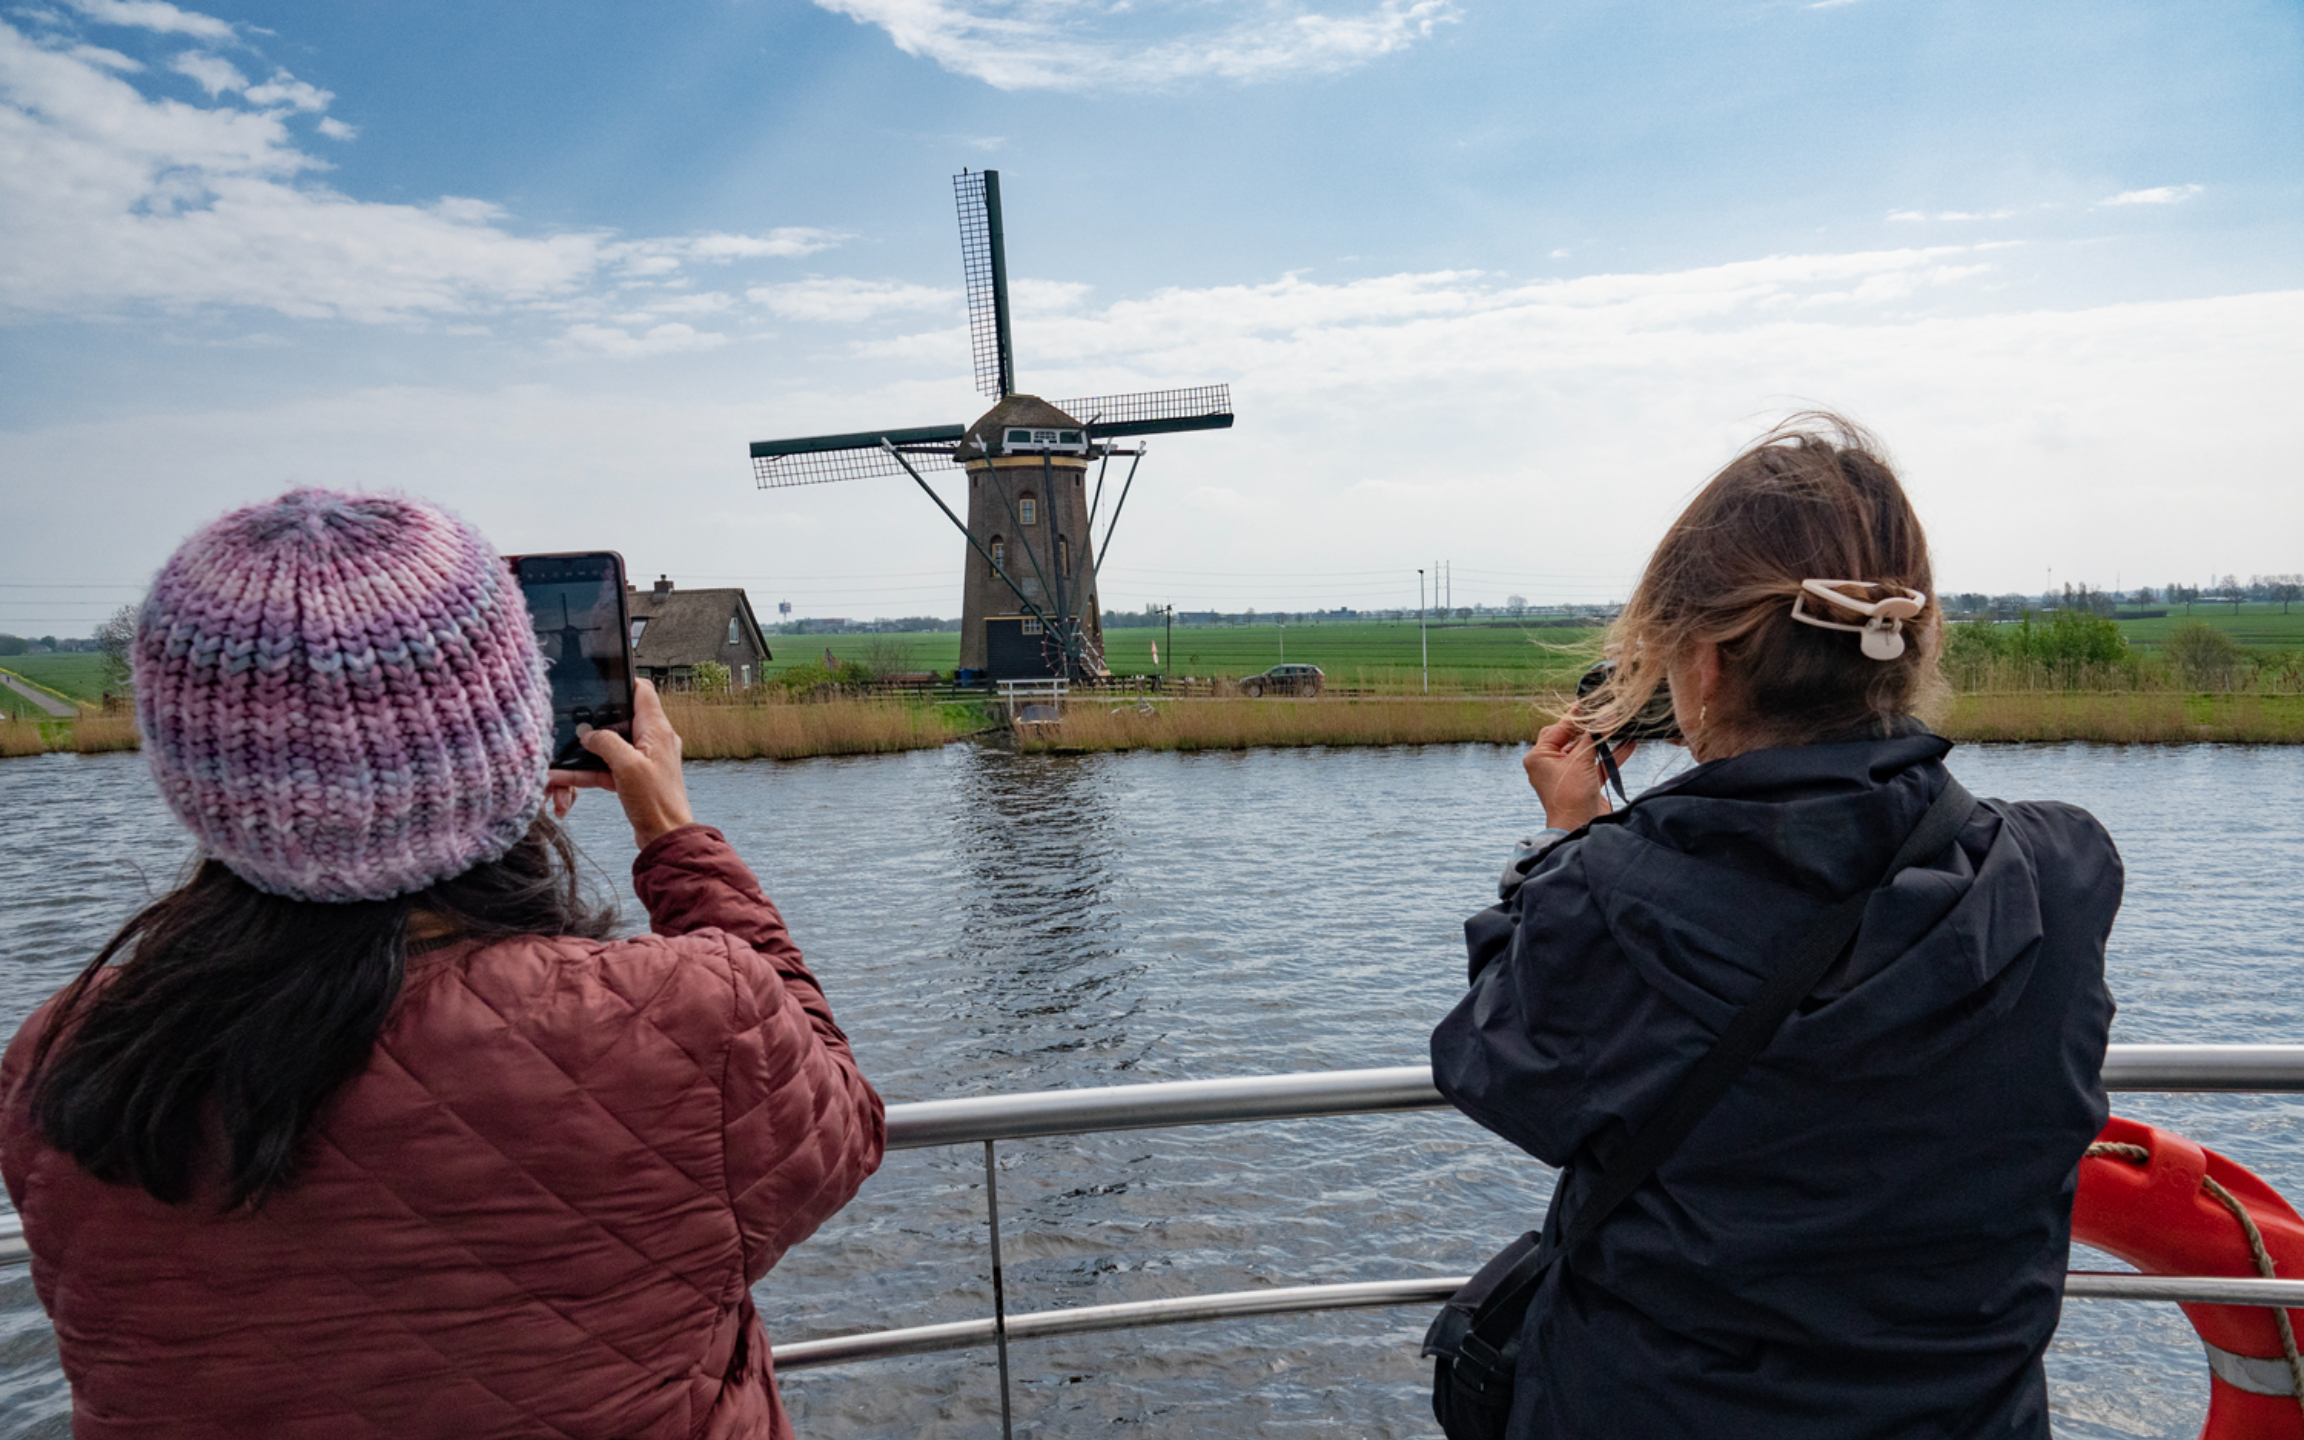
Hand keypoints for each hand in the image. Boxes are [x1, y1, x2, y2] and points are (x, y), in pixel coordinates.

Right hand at [545, 679, 695, 848]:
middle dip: (592, 722)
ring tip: (557, 760)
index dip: (622, 682)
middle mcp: (652, 741)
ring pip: (607, 747)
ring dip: (583, 754)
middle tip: (569, 721)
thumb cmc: (656, 802)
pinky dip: (585, 773)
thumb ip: (606, 742)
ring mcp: (642, 760)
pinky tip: (561, 779)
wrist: (665, 838)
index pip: (643, 692)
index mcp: (657, 730)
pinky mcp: (632, 779)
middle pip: (619, 719)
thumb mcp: (627, 766)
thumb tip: (588, 733)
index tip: (599, 680)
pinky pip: (605, 768)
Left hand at [1523, 717, 1632, 831]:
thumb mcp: (1580, 760)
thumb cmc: (1571, 794)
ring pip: (1586, 751)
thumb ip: (1593, 736)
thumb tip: (1606, 714)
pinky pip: (1597, 765)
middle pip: (1571, 738)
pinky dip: (1611, 756)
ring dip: (1603, 741)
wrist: (1579, 827)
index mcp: (1539, 756)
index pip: (1558, 729)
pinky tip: (1630, 744)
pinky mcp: (1583, 784)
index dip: (1575, 716)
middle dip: (1590, 727)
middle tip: (1606, 712)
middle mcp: (1550, 764)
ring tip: (1621, 725)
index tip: (1591, 703)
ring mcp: (1567, 774)